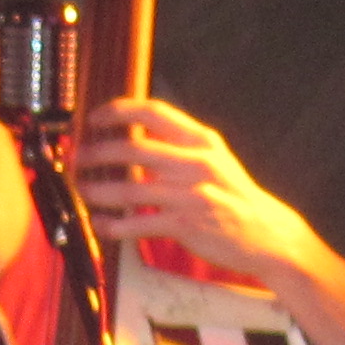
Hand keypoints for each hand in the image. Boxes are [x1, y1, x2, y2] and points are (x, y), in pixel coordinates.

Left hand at [70, 99, 319, 284]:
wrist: (265, 234)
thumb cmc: (233, 197)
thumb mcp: (213, 159)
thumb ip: (178, 146)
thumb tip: (135, 134)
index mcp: (201, 140)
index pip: (153, 111)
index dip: (118, 110)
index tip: (95, 118)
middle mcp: (195, 162)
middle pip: (133, 148)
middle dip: (98, 153)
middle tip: (78, 159)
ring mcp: (191, 194)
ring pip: (130, 188)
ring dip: (99, 190)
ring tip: (82, 191)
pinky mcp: (187, 225)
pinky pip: (140, 224)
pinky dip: (115, 226)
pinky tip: (101, 225)